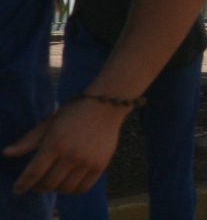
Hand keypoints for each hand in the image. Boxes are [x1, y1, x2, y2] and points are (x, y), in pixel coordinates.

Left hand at [5, 97, 129, 195]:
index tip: (18, 188)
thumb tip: (7, 153)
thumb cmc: (73, 114)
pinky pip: (82, 188)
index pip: (34, 172)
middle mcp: (72, 155)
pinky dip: (72, 189)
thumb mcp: (48, 123)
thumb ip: (28, 141)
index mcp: (56, 143)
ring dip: (56, 188)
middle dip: (38, 187)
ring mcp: (88, 161)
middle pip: (48, 184)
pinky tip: (69, 180)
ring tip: (55, 180)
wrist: (106, 106)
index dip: (23, 183)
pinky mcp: (101, 165)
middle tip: (37, 183)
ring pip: (65, 188)